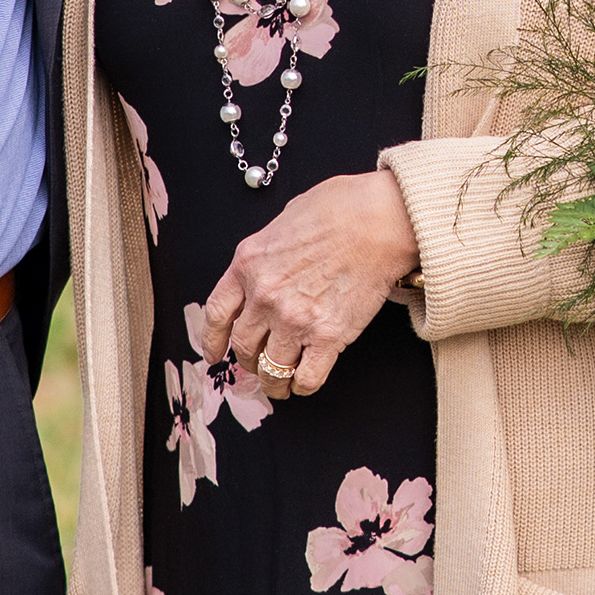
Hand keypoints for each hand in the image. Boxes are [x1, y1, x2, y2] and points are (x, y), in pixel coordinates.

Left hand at [200, 170, 419, 397]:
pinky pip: (306, 377)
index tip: (215, 354)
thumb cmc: (343, 208)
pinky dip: (302, 386)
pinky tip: (303, 385)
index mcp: (249, 263)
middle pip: (243, 345)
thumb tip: (271, 265)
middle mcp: (265, 296)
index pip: (218, 313)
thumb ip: (270, 250)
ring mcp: (295, 319)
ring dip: (272, 381)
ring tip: (278, 386)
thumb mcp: (286, 218)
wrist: (381, 220)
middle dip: (248, 361)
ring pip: (271, 368)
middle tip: (256, 365)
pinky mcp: (328, 336)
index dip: (213, 340)